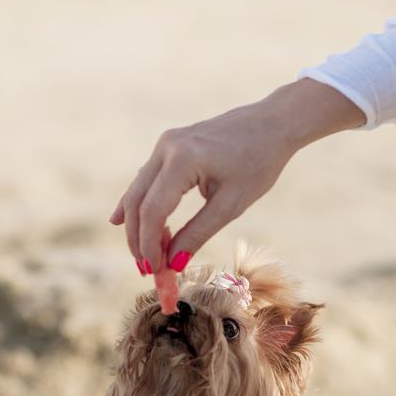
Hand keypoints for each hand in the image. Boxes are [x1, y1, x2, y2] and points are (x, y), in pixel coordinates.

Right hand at [111, 79, 364, 274]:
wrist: (273, 123)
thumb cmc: (259, 162)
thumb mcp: (231, 204)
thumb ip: (198, 233)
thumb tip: (173, 264)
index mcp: (184, 159)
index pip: (154, 211)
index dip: (150, 245)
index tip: (155, 272)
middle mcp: (167, 147)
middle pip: (137, 202)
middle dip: (138, 239)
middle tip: (146, 270)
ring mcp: (165, 143)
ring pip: (138, 190)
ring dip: (138, 225)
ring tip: (145, 256)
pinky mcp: (169, 145)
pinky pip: (147, 179)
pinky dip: (141, 205)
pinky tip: (122, 221)